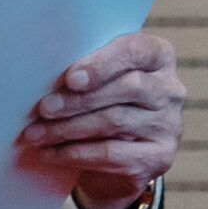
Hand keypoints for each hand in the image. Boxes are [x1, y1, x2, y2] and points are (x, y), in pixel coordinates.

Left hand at [18, 32, 184, 208]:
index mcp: (158, 57)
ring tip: (36, 133)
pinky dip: (75, 154)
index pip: (136, 50)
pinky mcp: (159, 158)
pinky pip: (112, 155)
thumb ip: (84, 69)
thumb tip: (44, 71)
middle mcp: (170, 90)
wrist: (117, 156)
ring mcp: (169, 126)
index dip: (103, 64)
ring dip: (68, 129)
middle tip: (43, 108)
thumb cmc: (100, 102)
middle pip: (127, 87)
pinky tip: (50, 153)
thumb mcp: (96, 79)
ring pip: (115, 122)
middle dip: (78, 99)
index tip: (71, 78)